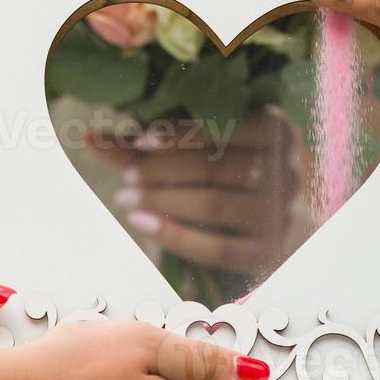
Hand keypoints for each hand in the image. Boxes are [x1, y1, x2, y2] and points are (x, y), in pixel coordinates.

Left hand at [89, 115, 295, 275]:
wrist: (266, 228)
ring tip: (126, 198)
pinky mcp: (270, 254)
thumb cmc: (224, 176)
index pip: (227, 125)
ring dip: (162, 201)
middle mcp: (288, 169)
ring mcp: (282, 214)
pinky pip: (218, 248)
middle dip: (162, 171)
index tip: (139, 141)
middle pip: (215, 168)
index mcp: (277, 129)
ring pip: (214, 205)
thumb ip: (149, 144)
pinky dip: (174, 236)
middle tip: (125, 177)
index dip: (180, 133)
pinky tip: (140, 223)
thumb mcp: (195, 150)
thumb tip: (91, 135)